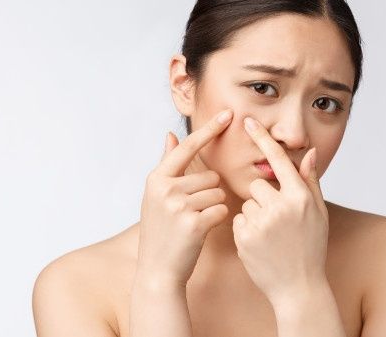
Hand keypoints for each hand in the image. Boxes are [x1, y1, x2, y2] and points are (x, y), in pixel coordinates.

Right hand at [135, 109, 232, 287]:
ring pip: (218, 193)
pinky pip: (222, 210)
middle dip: (209, 193)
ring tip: (195, 222)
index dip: (209, 130)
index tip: (229, 114)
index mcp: (156, 179)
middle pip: (210, 176)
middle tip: (191, 213)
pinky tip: (202, 231)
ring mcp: (178, 206)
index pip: (187, 147)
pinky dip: (219, 220)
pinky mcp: (194, 223)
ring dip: (214, 207)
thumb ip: (166, 165)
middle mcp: (165, 189)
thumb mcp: (156, 197)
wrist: (158, 271)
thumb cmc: (161, 232)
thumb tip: (169, 134)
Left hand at [233, 116, 329, 305]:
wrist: (299, 287)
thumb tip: (308, 152)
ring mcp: (262, 222)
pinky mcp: (244, 237)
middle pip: (259, 184)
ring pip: (247, 202)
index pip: (278, 160)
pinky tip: (260, 244)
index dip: (263, 139)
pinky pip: (238, 219)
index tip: (248, 121)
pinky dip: (246, 229)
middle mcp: (281, 207)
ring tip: (271, 235)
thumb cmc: (310, 247)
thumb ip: (310, 181)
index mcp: (300, 197)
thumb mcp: (318, 213)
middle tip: (277, 220)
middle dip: (264, 197)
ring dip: (255, 214)